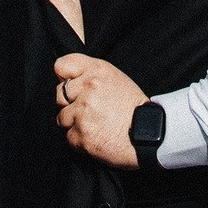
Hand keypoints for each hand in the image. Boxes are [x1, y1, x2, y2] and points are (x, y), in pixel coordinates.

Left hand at [53, 52, 148, 167]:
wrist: (149, 134)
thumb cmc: (132, 106)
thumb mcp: (114, 78)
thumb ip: (90, 75)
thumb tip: (66, 80)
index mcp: (96, 70)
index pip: (61, 66)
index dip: (65, 79)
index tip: (72, 88)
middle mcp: (88, 88)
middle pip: (58, 94)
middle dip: (69, 104)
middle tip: (87, 111)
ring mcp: (83, 112)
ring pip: (61, 118)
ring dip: (73, 124)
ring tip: (93, 125)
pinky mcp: (82, 135)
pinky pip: (69, 137)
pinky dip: (79, 141)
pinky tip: (95, 137)